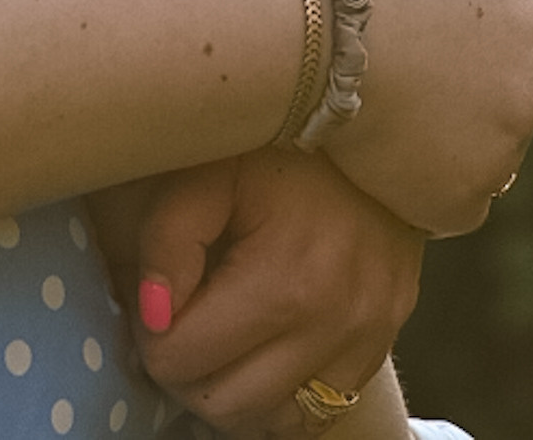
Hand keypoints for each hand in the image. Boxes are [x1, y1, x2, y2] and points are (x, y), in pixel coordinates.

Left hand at [123, 150, 421, 434]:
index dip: (150, 336)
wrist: (373, 121)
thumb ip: (167, 238)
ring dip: (232, 392)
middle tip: (176, 323)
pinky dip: (279, 395)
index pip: (184, 359)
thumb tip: (151, 314)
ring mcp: (365, 340)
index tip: (152, 302)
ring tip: (215, 339)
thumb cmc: (275, 142)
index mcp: (285, 282)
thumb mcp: (206, 169)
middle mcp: (334, 325)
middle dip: (185, 372)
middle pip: (226, 404)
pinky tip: (258, 352)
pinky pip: (320, 411)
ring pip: (274, 420)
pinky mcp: (382, 344)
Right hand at [319, 0, 532, 237]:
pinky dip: (413, 189)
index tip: (402, 32)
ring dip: (434, 142)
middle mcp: (530, 85)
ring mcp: (501, 152)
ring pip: (472, 153)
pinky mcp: (462, 202)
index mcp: (525, 15)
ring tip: (370, 119)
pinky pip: (443, 204)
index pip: (500, 35)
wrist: (313, 20)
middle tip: (385, 77)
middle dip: (450, 90)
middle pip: (493, 96)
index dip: (448, 34)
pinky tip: (370, 160)